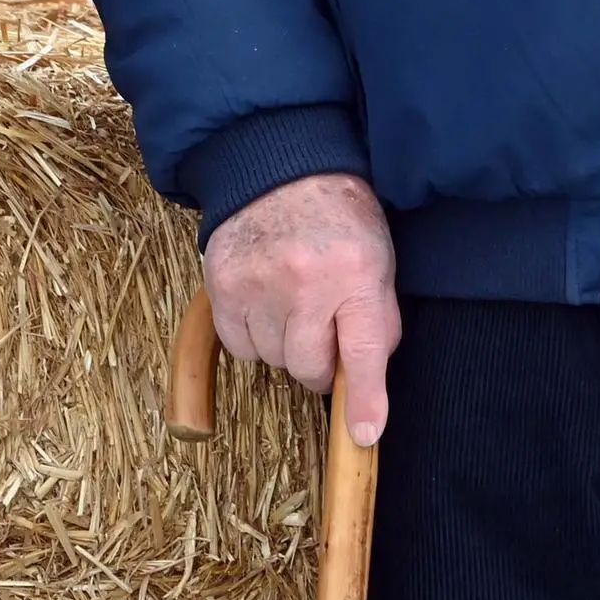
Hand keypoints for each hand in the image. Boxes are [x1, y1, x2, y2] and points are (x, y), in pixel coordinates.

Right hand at [202, 172, 399, 446]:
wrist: (280, 166)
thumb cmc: (339, 219)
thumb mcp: (378, 262)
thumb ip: (378, 325)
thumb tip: (366, 391)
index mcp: (356, 273)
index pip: (363, 352)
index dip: (364, 399)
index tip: (363, 433)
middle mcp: (305, 280)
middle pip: (309, 367)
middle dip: (319, 362)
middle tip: (323, 331)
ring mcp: (258, 282)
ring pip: (272, 360)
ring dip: (285, 347)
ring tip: (293, 304)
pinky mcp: (222, 283)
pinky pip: (239, 345)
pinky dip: (253, 336)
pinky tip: (265, 304)